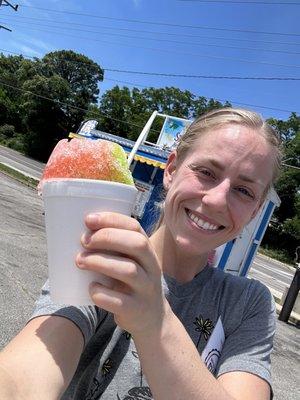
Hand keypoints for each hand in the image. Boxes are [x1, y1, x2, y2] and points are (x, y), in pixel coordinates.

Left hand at [75, 212, 169, 337]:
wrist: (153, 319)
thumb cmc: (133, 284)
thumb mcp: (133, 262)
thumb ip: (117, 248)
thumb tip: (82, 233)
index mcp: (148, 251)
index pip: (135, 227)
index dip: (112, 220)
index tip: (88, 219)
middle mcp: (152, 267)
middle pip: (137, 244)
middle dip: (108, 238)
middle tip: (84, 240)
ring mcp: (146, 289)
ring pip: (129, 270)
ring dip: (100, 262)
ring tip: (80, 261)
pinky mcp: (137, 309)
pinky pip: (120, 301)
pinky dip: (101, 292)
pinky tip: (92, 288)